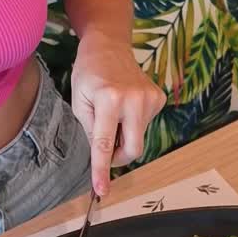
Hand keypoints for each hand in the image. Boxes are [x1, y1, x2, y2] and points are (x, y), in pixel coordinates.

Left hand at [69, 32, 166, 196]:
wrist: (108, 46)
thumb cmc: (88, 74)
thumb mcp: (79, 102)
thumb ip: (91, 132)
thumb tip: (102, 155)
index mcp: (109, 99)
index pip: (104, 144)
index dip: (102, 170)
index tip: (101, 190)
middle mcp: (134, 99)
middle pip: (133, 148)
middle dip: (119, 157)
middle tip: (106, 151)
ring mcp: (150, 98)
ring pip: (138, 137)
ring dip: (124, 135)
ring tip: (113, 112)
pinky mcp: (158, 98)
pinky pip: (145, 125)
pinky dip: (132, 123)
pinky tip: (125, 106)